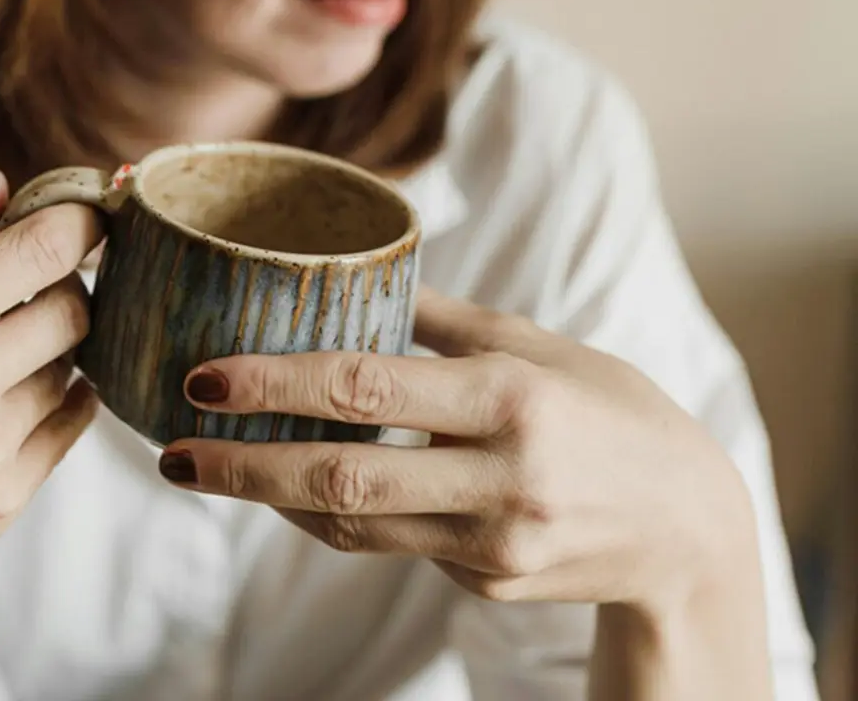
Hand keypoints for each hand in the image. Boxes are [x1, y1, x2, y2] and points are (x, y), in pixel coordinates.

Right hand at [0, 167, 101, 631]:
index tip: (85, 217)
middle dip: (62, 288)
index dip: (78, 223)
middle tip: (27, 294)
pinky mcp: (5, 498)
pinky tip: (10, 399)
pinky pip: (73, 422)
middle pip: (75, 306)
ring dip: (50, 351)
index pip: (41, 250)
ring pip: (75, 366)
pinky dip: (57, 399)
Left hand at [158, 288, 760, 613]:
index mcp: (512, 397)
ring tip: (207, 469)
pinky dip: (334, 517)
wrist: (687, 529)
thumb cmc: (612, 412)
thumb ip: (448, 321)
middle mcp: (501, 476)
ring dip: (271, 498)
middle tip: (171, 454)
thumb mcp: (543, 347)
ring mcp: (492, 543)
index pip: (368, 388)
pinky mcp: (484, 583)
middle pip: (343, 477)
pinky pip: (388, 546)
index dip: (275, 384)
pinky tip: (294, 491)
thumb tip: (361, 275)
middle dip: (244, 468)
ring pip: (352, 525)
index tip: (204, 378)